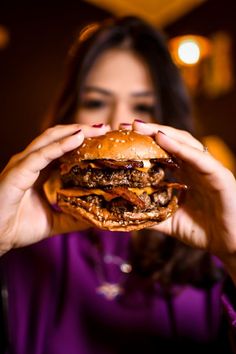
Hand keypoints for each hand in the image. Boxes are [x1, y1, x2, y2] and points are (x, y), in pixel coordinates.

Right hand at [0, 123, 109, 254]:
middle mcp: (31, 162)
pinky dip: (61, 144)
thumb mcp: (54, 221)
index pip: (62, 148)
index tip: (104, 138)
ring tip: (98, 128)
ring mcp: (23, 164)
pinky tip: (78, 138)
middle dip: (83, 130)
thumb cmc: (17, 227)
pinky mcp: (19, 171)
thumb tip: (96, 218)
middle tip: (105, 128)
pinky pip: (42, 154)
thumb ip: (73, 217)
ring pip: (51, 138)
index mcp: (38, 170)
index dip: (82, 141)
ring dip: (75, 131)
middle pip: (59, 137)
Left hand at [122, 121, 235, 274]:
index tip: (120, 139)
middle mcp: (195, 167)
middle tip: (124, 126)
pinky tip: (162, 138)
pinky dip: (180, 147)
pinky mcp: (219, 174)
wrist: (232, 245)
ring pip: (184, 143)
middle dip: (148, 132)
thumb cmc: (204, 231)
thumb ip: (151, 216)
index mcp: (185, 175)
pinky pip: (198, 157)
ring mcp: (207, 168)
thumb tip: (126, 215)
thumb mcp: (170, 222)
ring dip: (161, 132)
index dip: (143, 144)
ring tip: (139, 126)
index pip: (162, 153)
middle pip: (170, 142)